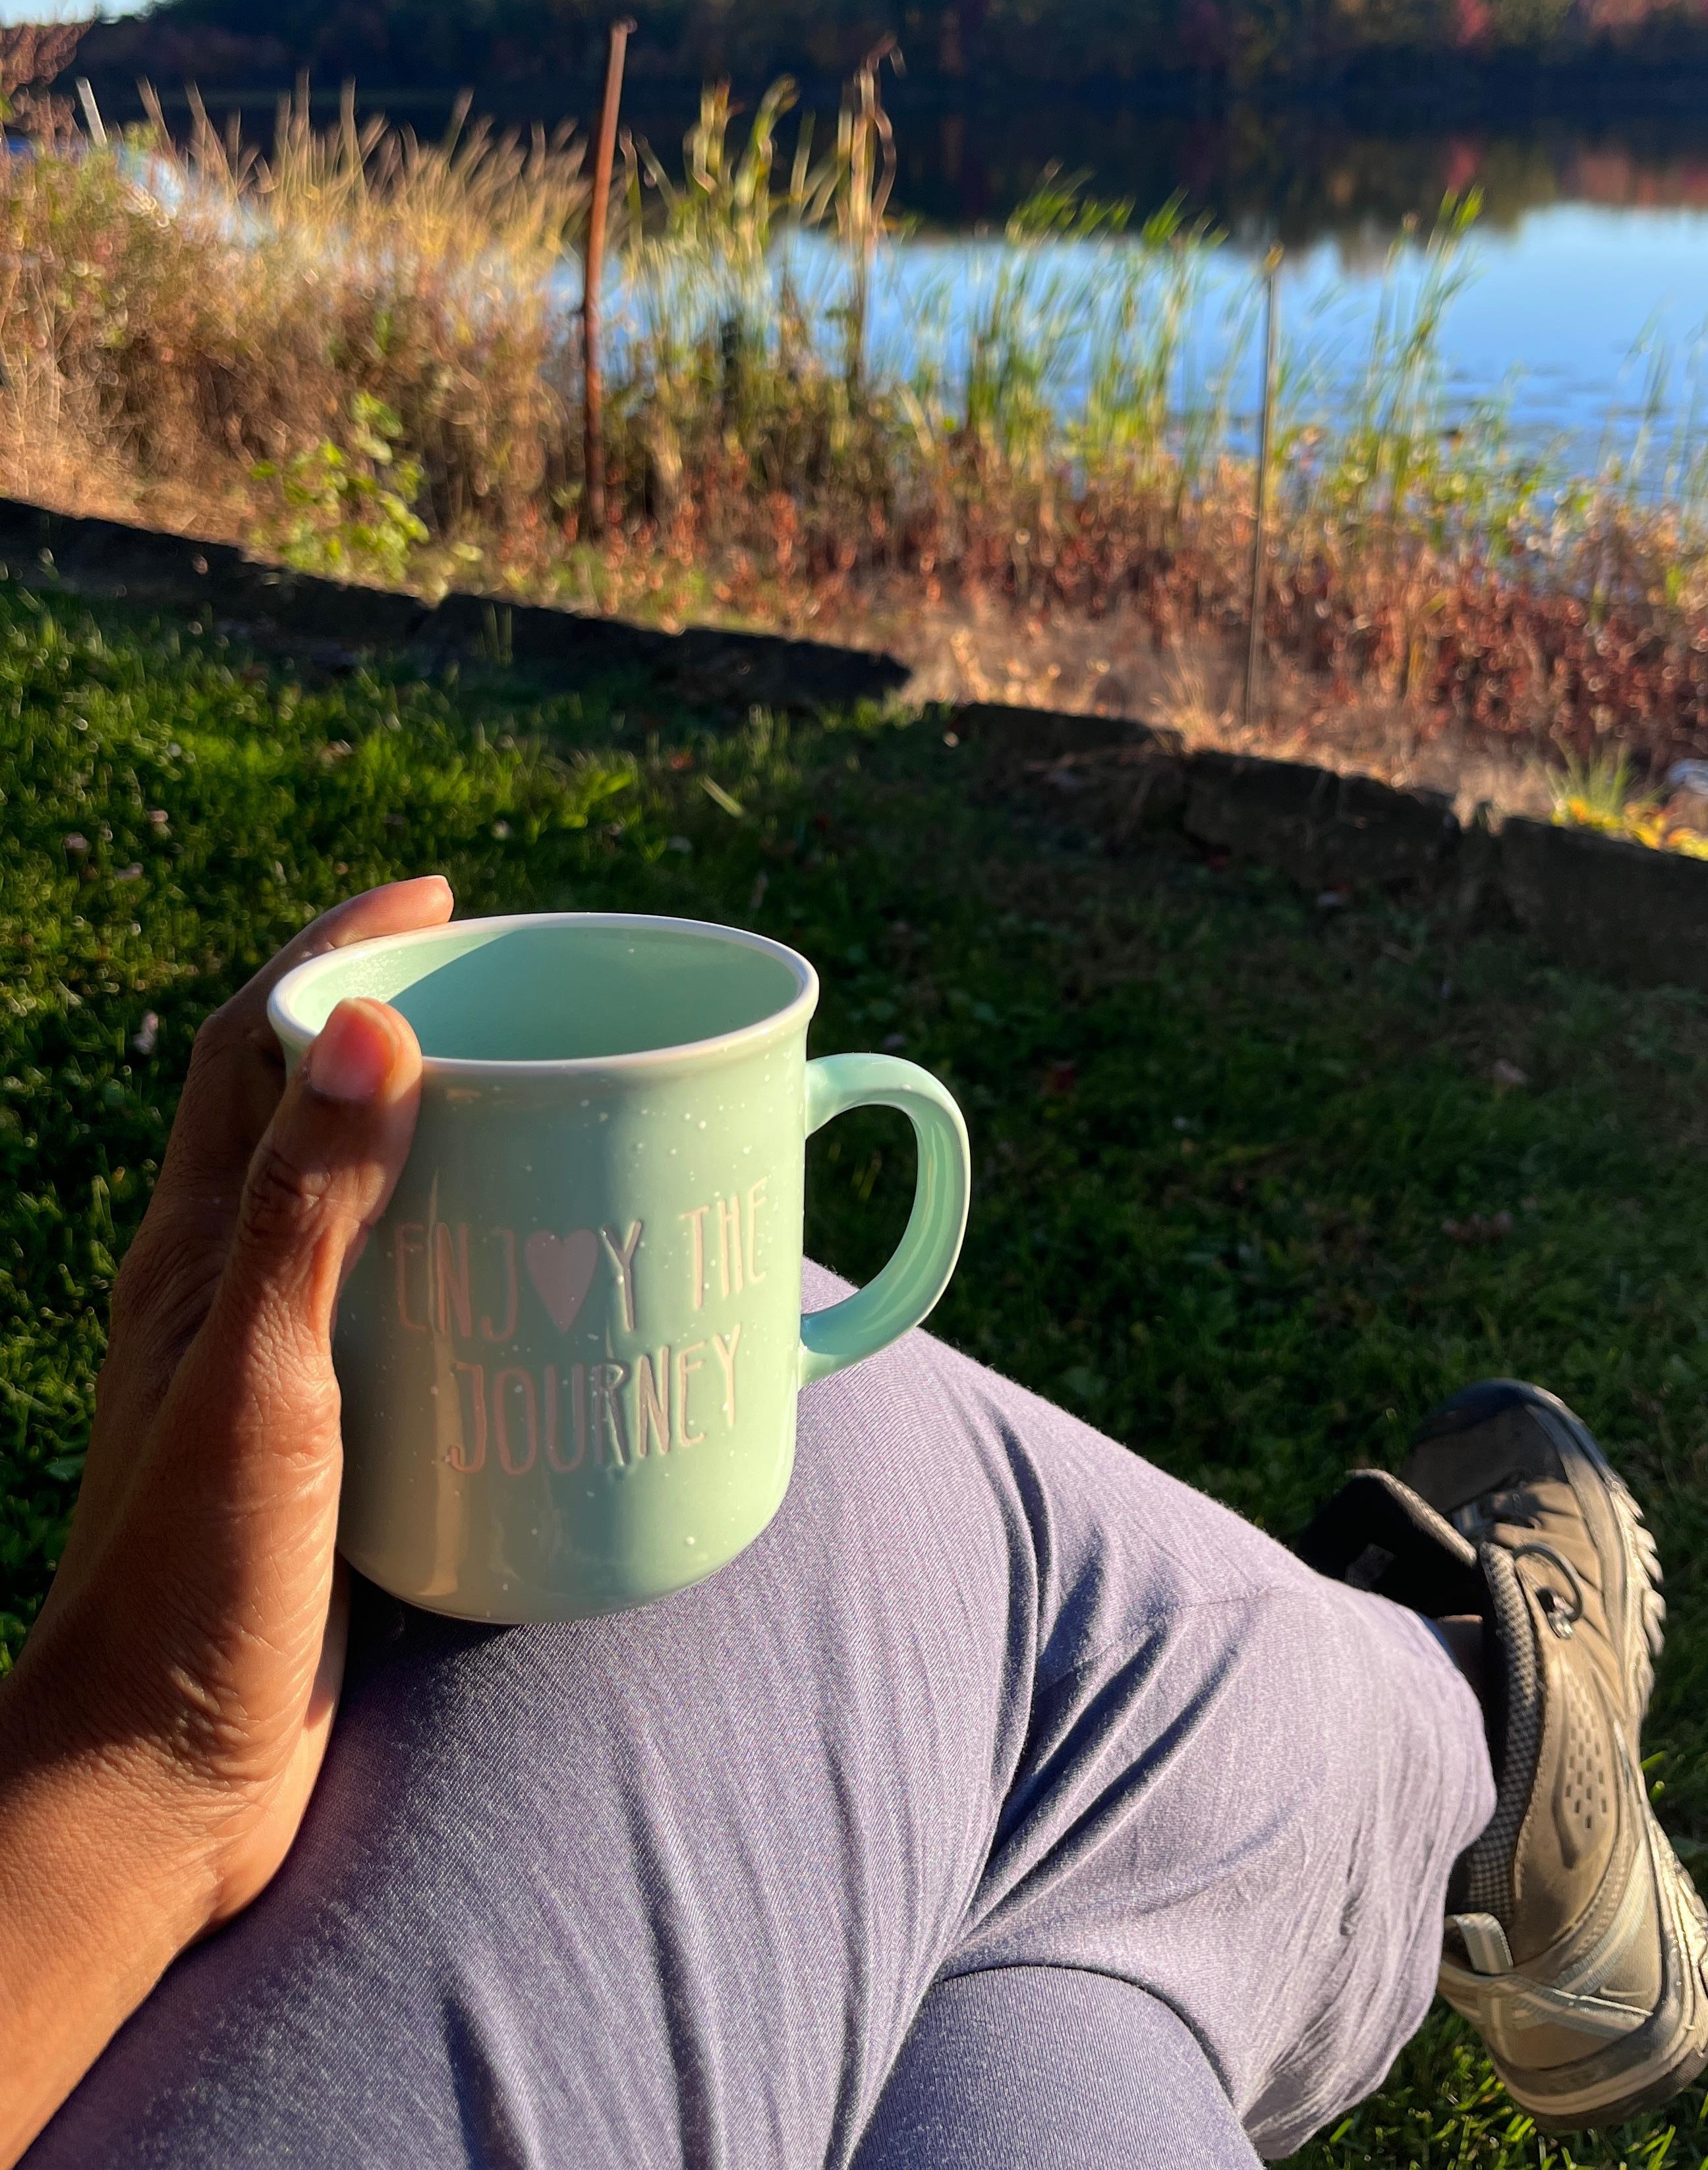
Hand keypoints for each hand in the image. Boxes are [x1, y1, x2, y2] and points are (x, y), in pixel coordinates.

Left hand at [0, 878, 451, 2161]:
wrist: (161, 1786)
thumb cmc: (193, 1591)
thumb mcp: (260, 1384)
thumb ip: (312, 1215)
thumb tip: (379, 1028)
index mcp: (193, 1251)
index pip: (256, 1047)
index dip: (339, 949)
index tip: (439, 893)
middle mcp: (233, 1289)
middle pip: (321, 1108)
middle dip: (416, 1028)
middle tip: (535, 1000)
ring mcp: (286, 1367)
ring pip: (375, 1209)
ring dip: (460, 1145)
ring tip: (572, 1120)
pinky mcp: (343, 1442)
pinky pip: (418, 1310)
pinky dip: (487, 1268)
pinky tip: (563, 1290)